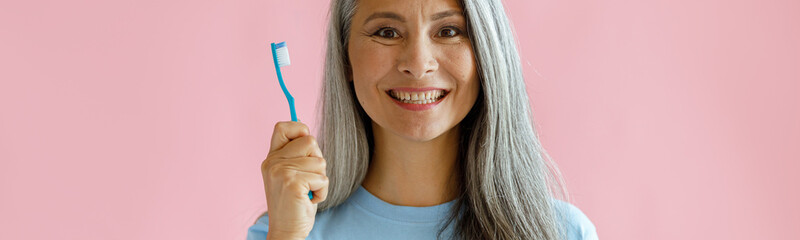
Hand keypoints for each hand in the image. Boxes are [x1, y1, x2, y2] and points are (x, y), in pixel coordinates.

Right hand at [261, 121, 327, 238]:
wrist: (286, 231)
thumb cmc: (294, 204)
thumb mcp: (290, 175)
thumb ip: (295, 155)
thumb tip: (306, 129)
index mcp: (271, 158)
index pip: (282, 127)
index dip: (299, 129)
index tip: (306, 144)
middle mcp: (273, 162)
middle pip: (310, 141)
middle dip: (317, 160)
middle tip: (308, 179)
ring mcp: (281, 172)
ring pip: (320, 161)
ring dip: (321, 179)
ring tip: (308, 192)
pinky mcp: (293, 183)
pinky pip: (323, 178)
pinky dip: (322, 191)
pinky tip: (309, 200)